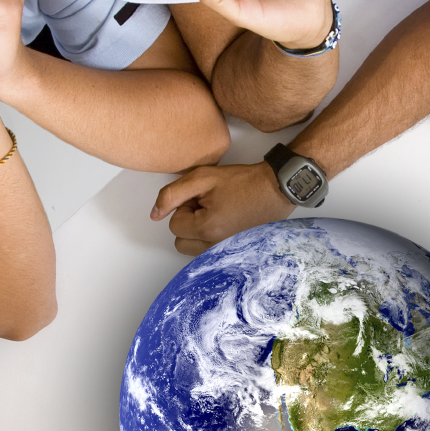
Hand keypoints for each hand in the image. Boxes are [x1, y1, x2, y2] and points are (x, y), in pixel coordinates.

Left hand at [151, 161, 293, 255]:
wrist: (275, 189)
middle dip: (187, 223)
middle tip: (206, 205)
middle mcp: (215, 247)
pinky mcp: (234, 253)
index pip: (174, 224)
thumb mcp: (202, 177)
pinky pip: (208, 252)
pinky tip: (223, 222)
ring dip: (197, 232)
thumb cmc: (242, 182)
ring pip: (192, 249)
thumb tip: (155, 214)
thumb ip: (172, 194)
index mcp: (206, 229)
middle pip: (180, 241)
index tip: (202, 197)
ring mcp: (225, 252)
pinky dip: (209, 239)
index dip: (184, 207)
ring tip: (216, 213)